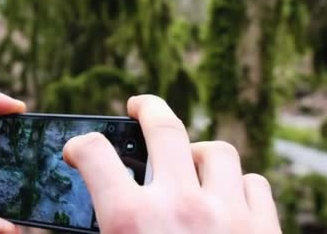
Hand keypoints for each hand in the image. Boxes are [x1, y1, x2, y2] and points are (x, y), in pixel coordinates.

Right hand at [63, 95, 280, 233]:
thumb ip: (95, 229)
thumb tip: (60, 221)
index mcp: (131, 221)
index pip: (95, 155)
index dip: (81, 146)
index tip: (81, 151)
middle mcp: (181, 208)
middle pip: (165, 127)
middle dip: (150, 109)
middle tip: (141, 106)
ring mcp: (229, 217)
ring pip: (217, 152)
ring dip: (198, 155)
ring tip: (189, 166)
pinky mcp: (265, 231)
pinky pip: (254, 185)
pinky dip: (237, 187)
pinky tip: (227, 200)